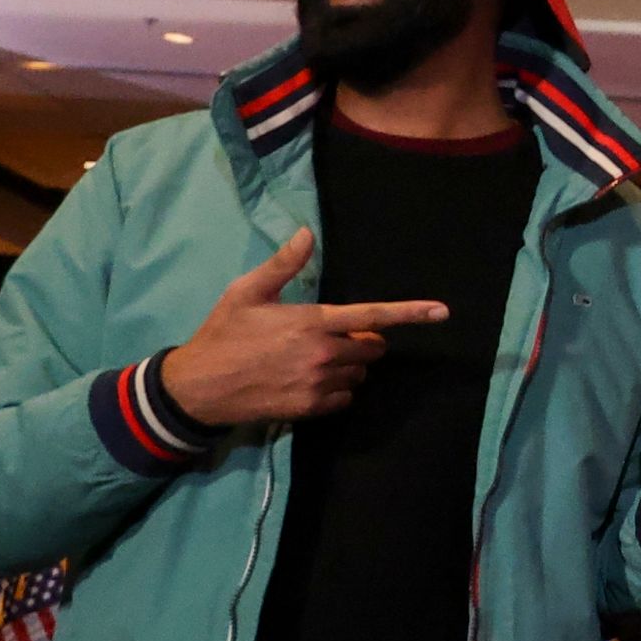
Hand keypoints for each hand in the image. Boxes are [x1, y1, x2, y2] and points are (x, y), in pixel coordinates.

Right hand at [157, 229, 447, 427]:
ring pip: (358, 373)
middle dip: (362, 340)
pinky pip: (344, 397)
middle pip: (372, 348)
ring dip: (347, 365)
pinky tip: (307, 379)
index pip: (373, 316)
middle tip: (328, 335)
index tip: (442, 312)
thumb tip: (307, 233)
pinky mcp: (311, 407)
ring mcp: (318, 383)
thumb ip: (283, 264)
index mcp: (313, 322)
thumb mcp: (247, 291)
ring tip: (310, 358)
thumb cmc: (223, 333)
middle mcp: (323, 353)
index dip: (411, 313)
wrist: (198, 387)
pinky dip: (335, 388)